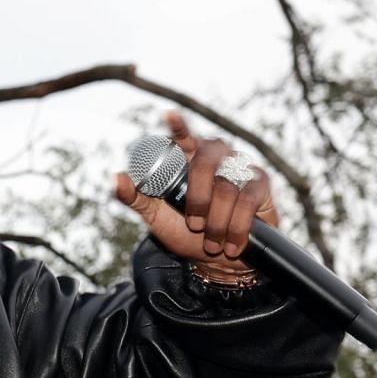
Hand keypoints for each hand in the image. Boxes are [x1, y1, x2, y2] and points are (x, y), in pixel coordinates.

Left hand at [115, 111, 278, 273]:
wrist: (219, 261)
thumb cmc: (188, 232)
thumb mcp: (157, 218)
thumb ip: (137, 198)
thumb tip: (116, 177)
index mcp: (188, 160)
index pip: (183, 138)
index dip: (179, 127)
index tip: (170, 115)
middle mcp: (215, 158)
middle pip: (207, 161)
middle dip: (198, 198)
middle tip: (193, 224)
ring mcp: (239, 168)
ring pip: (226, 188)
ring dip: (216, 223)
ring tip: (212, 241)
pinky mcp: (260, 183)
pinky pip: (247, 200)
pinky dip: (237, 227)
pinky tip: (232, 244)